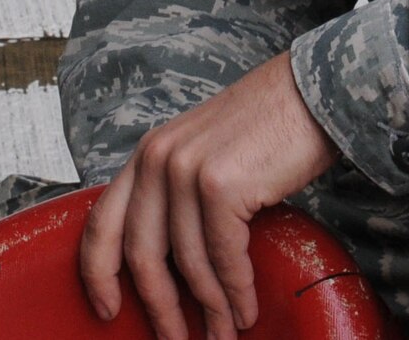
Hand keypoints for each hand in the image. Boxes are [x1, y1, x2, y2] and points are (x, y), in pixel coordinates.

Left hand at [77, 52, 338, 339]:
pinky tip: (245, 311)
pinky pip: (223, 258)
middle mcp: (157, 158)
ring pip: (189, 264)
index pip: (102, 219)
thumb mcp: (203, 153)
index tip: (106, 310)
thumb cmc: (265, 128)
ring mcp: (187, 170)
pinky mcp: (221, 185)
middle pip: (141, 254)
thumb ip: (178, 194)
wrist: (310, 93)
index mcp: (148, 153)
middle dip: (159, 308)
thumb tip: (172, 263)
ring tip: (223, 335)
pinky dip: (235, 293)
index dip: (97, 272)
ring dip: (209, 310)